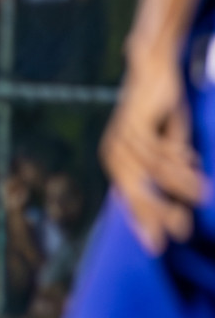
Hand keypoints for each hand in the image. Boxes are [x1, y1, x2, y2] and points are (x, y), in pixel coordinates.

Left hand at [101, 52, 208, 252]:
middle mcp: (114, 153)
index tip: (159, 247)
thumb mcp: (166, 144)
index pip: (130, 199)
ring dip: (180, 185)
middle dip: (158, 215)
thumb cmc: (160, 110)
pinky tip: (195, 163)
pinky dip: (178, 158)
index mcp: (117, 163)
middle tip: (179, 233)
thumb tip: (184, 200)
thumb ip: (169, 171)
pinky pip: (159, 147)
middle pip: (136, 192)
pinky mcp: (136, 123)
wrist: (152, 70)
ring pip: (153, 171)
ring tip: (204, 196)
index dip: (145, 222)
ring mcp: (122, 138)